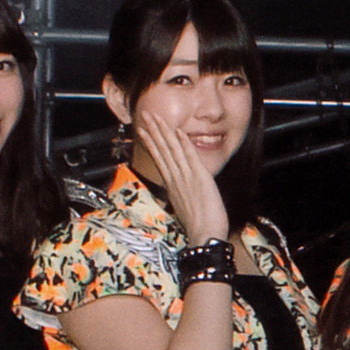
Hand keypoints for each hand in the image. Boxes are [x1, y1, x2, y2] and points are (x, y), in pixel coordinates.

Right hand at [130, 108, 231, 246]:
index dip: (151, 142)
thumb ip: (181, 193)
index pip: (159, 158)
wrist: (205, 235)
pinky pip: (190, 156)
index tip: (143, 130)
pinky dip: (184, 143)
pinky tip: (178, 131)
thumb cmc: (198, 225)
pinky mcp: (199, 177)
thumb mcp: (184, 206)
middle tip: (145, 115)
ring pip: (172, 149)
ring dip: (164, 131)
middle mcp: (175, 178)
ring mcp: (186, 177)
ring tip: (156, 117)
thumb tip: (181, 189)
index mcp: (171, 184)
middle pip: (162, 149)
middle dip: (153, 130)